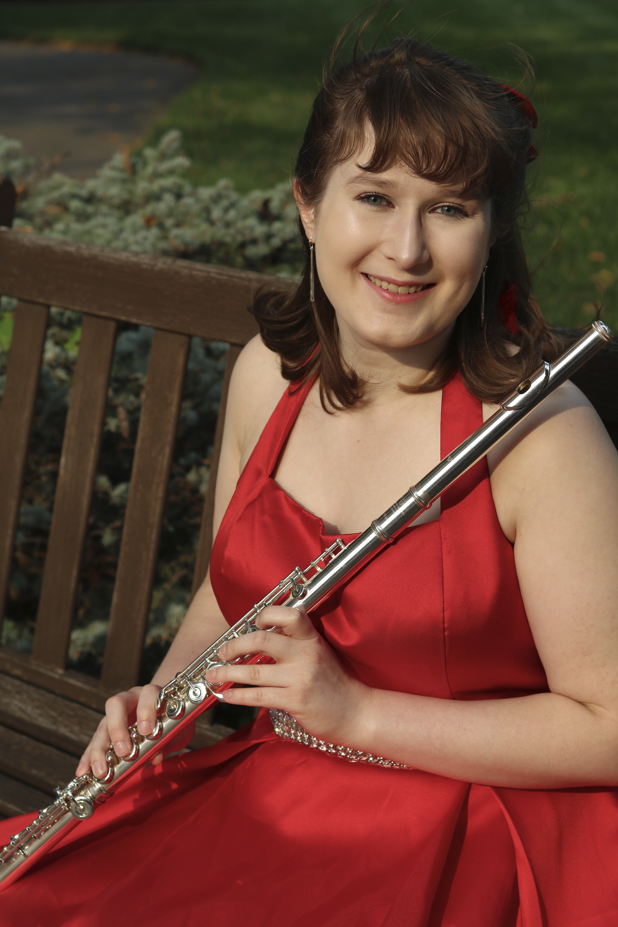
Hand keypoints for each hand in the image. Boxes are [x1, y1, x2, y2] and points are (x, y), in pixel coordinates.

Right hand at [75, 683, 168, 778]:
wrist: (165, 712)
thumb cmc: (171, 719)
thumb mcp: (176, 729)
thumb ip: (167, 741)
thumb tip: (155, 757)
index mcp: (150, 694)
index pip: (147, 694)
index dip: (146, 710)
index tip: (147, 730)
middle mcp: (130, 700)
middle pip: (116, 705)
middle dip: (117, 729)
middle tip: (123, 752)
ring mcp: (115, 715)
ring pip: (102, 726)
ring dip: (99, 749)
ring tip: (101, 771)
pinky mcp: (105, 730)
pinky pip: (93, 742)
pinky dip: (88, 757)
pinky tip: (84, 771)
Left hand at [206, 604, 370, 745]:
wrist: (356, 713)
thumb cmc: (334, 684)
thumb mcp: (319, 654)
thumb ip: (295, 644)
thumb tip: (260, 638)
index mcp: (312, 639)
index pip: (289, 614)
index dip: (266, 615)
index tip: (251, 623)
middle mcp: (306, 654)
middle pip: (261, 640)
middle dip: (234, 646)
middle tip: (221, 652)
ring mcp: (300, 677)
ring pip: (253, 671)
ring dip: (227, 673)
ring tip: (213, 674)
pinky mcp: (295, 700)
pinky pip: (257, 696)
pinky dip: (236, 695)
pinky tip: (226, 695)